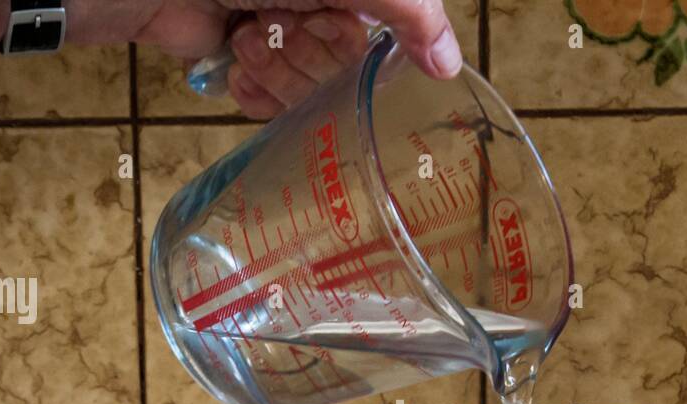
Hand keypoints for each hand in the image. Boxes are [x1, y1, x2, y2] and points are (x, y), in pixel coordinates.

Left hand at [81, 1, 462, 118]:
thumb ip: (408, 10)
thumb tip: (450, 64)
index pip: (387, 41)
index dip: (354, 42)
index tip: (330, 22)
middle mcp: (319, 6)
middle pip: (346, 71)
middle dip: (308, 52)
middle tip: (278, 21)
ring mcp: (279, 34)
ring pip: (309, 95)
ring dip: (275, 69)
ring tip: (247, 32)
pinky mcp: (242, 64)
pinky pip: (270, 109)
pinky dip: (253, 94)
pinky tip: (236, 64)